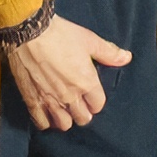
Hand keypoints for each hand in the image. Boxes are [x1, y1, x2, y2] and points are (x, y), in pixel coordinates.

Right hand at [3, 14, 130, 131]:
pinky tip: (46, 114)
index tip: (92, 95)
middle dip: (83, 113)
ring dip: (65, 119)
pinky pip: (41, 122)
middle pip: (83, 118)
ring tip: (63, 111)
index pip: (98, 105)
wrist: (29, 32)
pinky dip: (45, 121)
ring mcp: (50, 100)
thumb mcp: (89, 40)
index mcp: (86, 83)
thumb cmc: (61, 34)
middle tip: (79, 105)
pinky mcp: (32, 100)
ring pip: (63, 124)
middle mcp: (70, 96)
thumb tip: (127, 58)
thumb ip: (108, 53)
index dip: (96, 101)